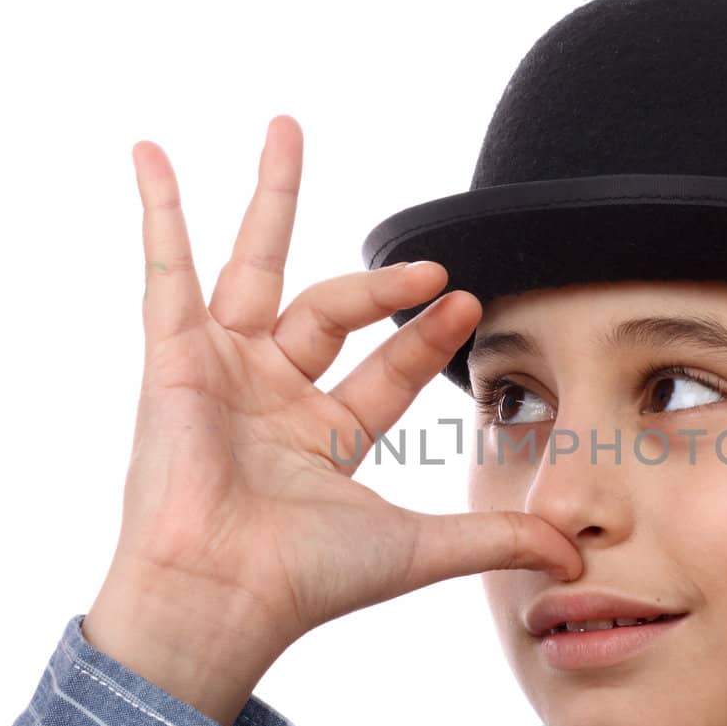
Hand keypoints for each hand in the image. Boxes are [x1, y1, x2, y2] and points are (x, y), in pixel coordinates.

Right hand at [83, 116, 578, 724]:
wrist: (221, 598)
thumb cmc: (303, 583)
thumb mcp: (417, 548)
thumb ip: (495, 538)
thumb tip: (575, 557)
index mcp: (323, 438)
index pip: (388, 369)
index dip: (429, 337)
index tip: (473, 304)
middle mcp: (272, 398)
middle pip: (329, 309)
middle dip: (381, 283)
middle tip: (433, 262)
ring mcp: (221, 371)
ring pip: (256, 266)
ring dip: (272, 198)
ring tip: (288, 127)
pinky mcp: (173, 356)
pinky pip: (167, 267)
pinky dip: (159, 211)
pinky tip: (151, 152)